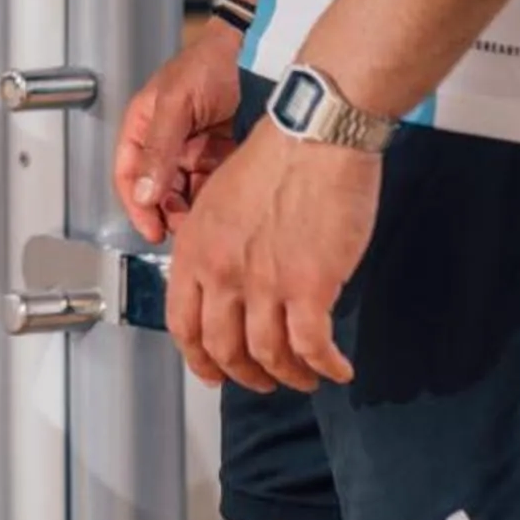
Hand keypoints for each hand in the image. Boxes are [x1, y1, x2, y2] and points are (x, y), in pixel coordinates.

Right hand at [113, 21, 244, 240]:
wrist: (260, 53)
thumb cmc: (212, 62)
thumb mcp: (175, 102)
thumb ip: (158, 148)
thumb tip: (142, 192)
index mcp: (144, 125)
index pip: (129, 173)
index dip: (136, 203)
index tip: (151, 229)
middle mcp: (168, 141)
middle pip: (158, 188)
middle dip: (168, 209)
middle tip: (183, 226)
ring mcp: (197, 149)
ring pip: (188, 191)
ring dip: (195, 207)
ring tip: (208, 216)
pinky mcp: (225, 155)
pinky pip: (216, 185)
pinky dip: (219, 197)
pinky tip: (227, 202)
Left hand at [163, 123, 374, 393]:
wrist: (314, 137)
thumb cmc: (274, 160)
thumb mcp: (219, 201)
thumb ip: (214, 245)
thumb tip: (222, 281)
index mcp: (195, 247)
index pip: (181, 322)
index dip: (197, 356)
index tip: (212, 370)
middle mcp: (222, 269)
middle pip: (221, 347)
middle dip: (242, 374)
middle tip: (261, 382)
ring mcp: (264, 281)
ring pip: (267, 355)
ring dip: (288, 376)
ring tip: (303, 379)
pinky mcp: (310, 285)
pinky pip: (312, 346)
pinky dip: (325, 366)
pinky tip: (338, 369)